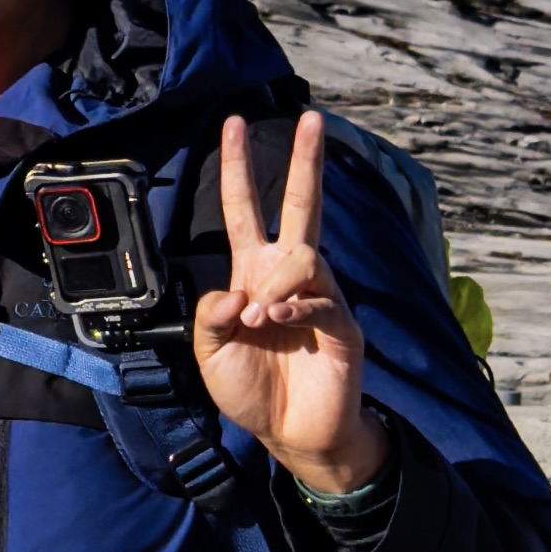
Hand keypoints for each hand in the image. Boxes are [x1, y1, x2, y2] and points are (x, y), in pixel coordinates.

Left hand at [192, 112, 382, 493]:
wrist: (289, 433)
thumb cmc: (252, 389)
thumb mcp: (210, 354)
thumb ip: (210, 317)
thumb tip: (235, 291)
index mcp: (253, 274)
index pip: (244, 210)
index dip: (237, 169)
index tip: (234, 124)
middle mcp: (288, 276)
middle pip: (300, 206)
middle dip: (305, 162)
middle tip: (311, 118)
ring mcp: (319, 296)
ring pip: (304, 255)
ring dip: (277, 281)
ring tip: (261, 318)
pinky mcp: (341, 323)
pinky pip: (320, 298)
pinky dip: (295, 307)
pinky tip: (278, 322)